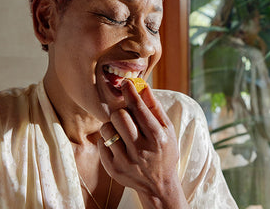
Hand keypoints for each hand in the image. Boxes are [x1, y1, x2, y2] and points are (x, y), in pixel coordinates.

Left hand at [98, 80, 187, 207]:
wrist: (159, 185)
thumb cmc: (165, 151)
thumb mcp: (168, 129)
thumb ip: (155, 107)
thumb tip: (143, 86)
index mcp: (157, 137)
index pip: (139, 109)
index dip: (130, 92)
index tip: (125, 83)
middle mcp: (140, 150)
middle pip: (119, 116)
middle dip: (121, 110)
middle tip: (126, 114)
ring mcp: (125, 161)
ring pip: (107, 129)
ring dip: (113, 125)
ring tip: (122, 131)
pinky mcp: (113, 169)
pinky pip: (102, 143)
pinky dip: (108, 140)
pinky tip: (119, 144)